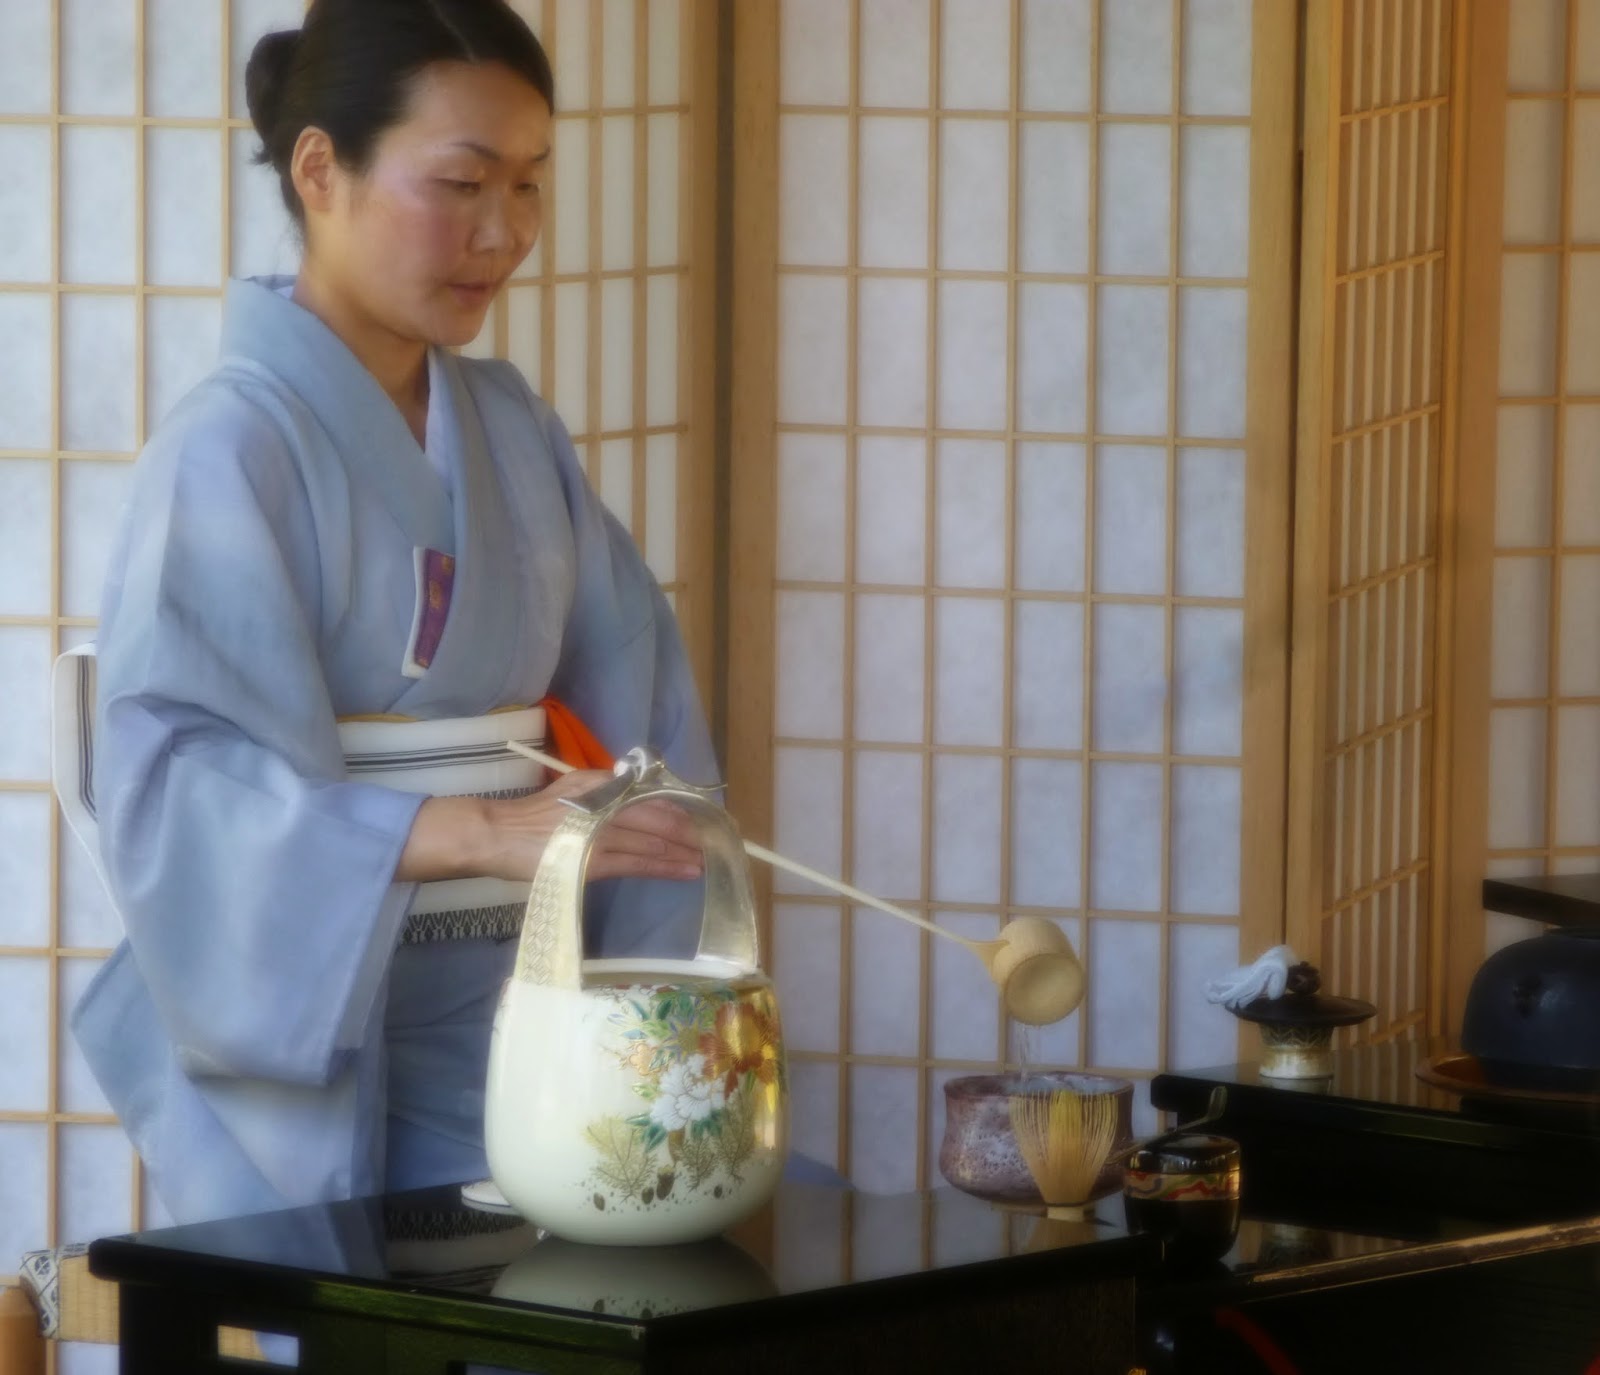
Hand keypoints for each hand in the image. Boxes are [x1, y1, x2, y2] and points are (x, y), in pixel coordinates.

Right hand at [397, 772, 702, 884]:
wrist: (494, 833)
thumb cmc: (529, 818)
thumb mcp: (571, 793)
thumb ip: (602, 793)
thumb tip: (635, 799)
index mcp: (599, 783)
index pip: (649, 795)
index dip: (678, 809)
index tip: (701, 819)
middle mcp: (602, 802)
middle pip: (657, 817)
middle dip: (687, 831)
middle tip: (715, 842)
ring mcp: (598, 831)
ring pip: (651, 841)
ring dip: (682, 851)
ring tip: (706, 859)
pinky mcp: (590, 859)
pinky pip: (635, 862)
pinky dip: (662, 866)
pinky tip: (682, 870)